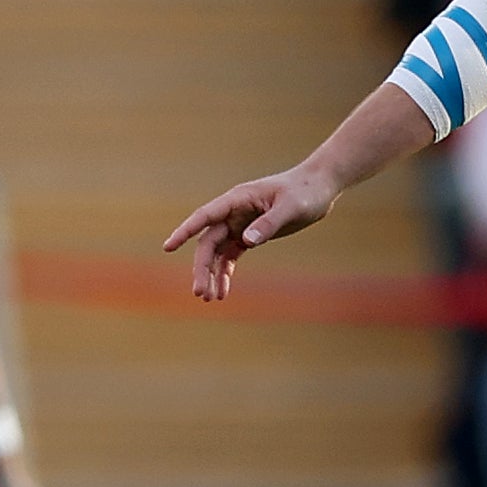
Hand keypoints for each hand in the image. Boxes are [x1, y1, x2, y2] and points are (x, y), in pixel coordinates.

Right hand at [165, 166, 334, 300]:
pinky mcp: (249, 235)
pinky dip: (226, 273)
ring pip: (217, 252)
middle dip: (201, 268)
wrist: (318, 188)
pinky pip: (231, 256)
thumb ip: (268, 224)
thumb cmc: (304, 191)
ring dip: (212, 274)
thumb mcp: (290, 207)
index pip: (204, 216)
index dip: (185, 231)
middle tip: (200, 293)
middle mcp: (233, 213)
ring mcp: (239, 224)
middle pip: (208, 242)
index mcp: (237, 200)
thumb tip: (246, 241)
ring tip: (210, 298)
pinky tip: (223, 291)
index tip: (168, 247)